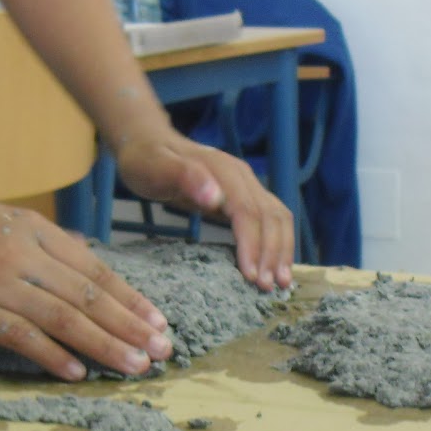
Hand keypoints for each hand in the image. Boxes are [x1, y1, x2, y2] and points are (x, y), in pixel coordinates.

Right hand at [0, 186, 172, 378]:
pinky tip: (78, 372)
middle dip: (131, 326)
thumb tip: (92, 281)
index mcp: (35, 230)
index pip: (95, 269)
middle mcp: (21, 254)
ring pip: (63, 318)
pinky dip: (52, 355)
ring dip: (104, 345)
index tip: (159, 321)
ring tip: (135, 365)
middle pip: (88, 295)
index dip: (131, 298)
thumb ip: (47, 250)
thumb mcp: (6, 224)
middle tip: (163, 350)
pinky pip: (20, 336)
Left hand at [115, 132, 294, 290]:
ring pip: (278, 218)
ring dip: (282, 251)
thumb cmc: (147, 160)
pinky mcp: (246, 196)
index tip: (250, 277)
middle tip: (268, 288)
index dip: (253, 245)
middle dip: (273, 254)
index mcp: (224, 170)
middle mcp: (242, 176)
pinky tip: (274, 265)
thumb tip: (215, 197)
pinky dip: (278, 243)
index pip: (248, 212)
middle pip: (271, 216)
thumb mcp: (156, 167)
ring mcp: (247, 185)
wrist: (148, 142)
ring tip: (280, 282)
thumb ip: (184, 177)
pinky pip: (272, 219)